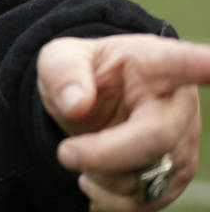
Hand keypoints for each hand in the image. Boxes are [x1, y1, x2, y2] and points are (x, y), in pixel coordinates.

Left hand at [37, 34, 209, 209]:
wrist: (89, 102)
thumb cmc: (80, 73)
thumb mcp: (60, 58)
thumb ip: (63, 72)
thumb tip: (76, 104)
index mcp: (153, 63)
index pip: (181, 63)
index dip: (201, 64)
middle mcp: (178, 103)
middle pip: (157, 138)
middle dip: (104, 154)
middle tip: (65, 153)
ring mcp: (185, 141)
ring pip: (152, 176)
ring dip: (105, 178)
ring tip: (83, 156)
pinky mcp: (178, 173)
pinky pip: (151, 200)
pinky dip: (114, 200)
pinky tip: (95, 179)